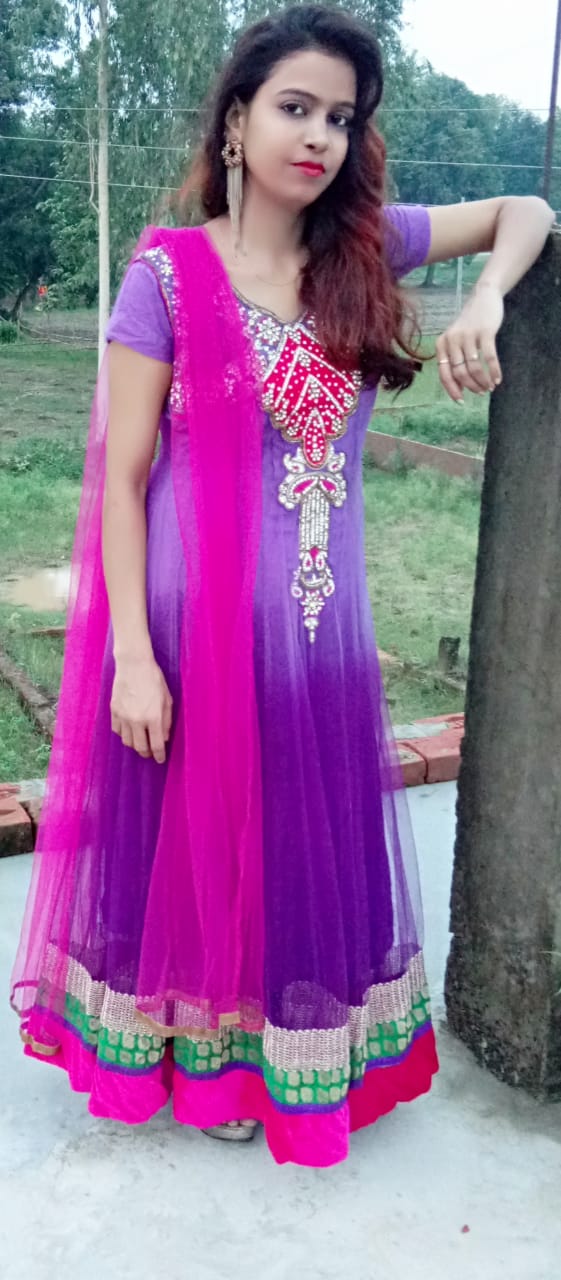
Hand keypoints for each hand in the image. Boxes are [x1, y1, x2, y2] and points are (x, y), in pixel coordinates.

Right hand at [110, 655, 172, 763]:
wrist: (133, 664)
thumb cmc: (154, 679)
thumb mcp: (167, 699)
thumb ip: (166, 721)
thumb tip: (164, 738)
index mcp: (153, 717)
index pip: (156, 745)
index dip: (159, 756)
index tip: (161, 760)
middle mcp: (137, 720)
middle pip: (140, 747)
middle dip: (146, 753)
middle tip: (150, 753)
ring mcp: (123, 716)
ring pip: (127, 741)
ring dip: (135, 745)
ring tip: (140, 742)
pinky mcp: (114, 711)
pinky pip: (117, 730)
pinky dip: (124, 734)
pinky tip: (129, 731)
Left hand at [436, 282, 503, 402]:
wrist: (483, 296)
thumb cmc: (469, 323)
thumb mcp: (456, 340)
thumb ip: (454, 360)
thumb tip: (459, 388)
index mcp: (442, 344)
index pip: (444, 374)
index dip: (452, 390)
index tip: (461, 401)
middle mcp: (452, 340)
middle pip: (460, 373)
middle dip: (471, 387)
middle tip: (481, 392)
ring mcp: (468, 335)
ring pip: (473, 368)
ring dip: (483, 381)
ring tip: (490, 387)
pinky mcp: (484, 332)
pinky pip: (489, 358)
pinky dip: (494, 371)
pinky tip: (498, 379)